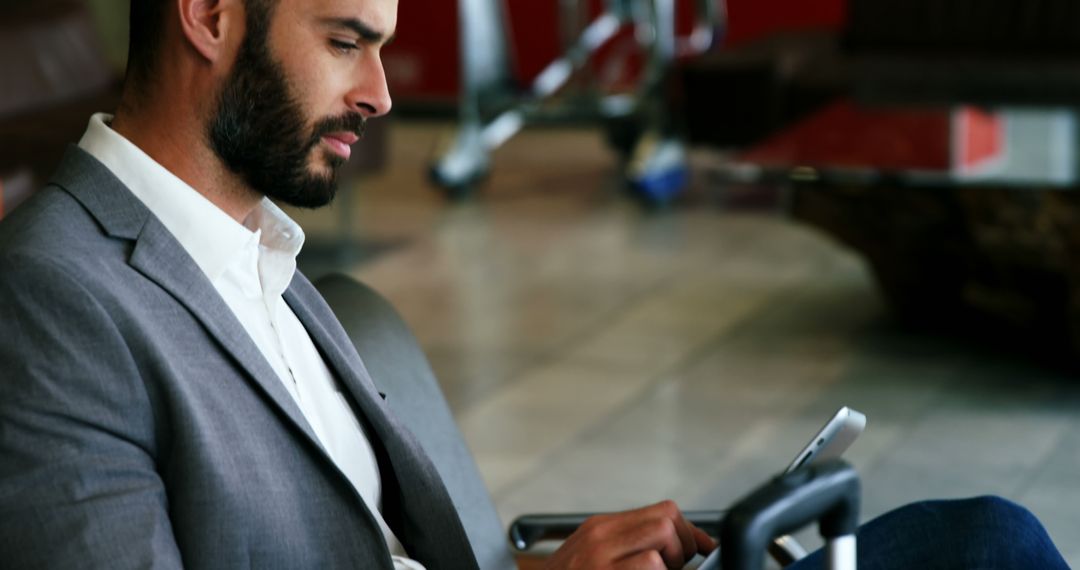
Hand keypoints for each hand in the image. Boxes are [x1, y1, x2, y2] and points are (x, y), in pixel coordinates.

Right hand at [543, 501, 716, 568]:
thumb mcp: (594, 557)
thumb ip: (630, 545)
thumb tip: (685, 544)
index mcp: (600, 528)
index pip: (662, 511)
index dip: (689, 532)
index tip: (700, 550)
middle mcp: (600, 538)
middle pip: (667, 521)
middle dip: (683, 548)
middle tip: (674, 569)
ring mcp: (601, 560)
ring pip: (662, 541)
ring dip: (671, 565)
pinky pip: (651, 566)